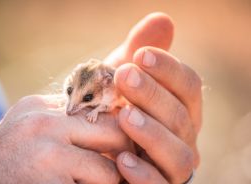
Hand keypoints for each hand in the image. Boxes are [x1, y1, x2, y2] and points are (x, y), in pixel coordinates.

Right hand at [0, 95, 132, 183]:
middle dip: (123, 154)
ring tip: (84, 183)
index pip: (99, 106)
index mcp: (41, 107)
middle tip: (118, 168)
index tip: (115, 144)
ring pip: (109, 172)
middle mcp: (45, 124)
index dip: (114, 127)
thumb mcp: (27, 126)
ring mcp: (48, 155)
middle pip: (114, 132)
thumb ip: (60, 117)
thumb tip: (108, 114)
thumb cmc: (5, 162)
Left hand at [105, 13, 200, 183]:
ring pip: (178, 154)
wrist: (93, 150)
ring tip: (125, 116)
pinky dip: (143, 175)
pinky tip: (120, 159)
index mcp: (179, 108)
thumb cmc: (111, 111)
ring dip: (152, 133)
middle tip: (124, 76)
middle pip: (182, 117)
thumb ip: (137, 54)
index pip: (188, 86)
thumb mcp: (119, 83)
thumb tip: (161, 20)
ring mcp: (171, 166)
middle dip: (154, 95)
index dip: (168, 69)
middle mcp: (182, 137)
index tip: (141, 54)